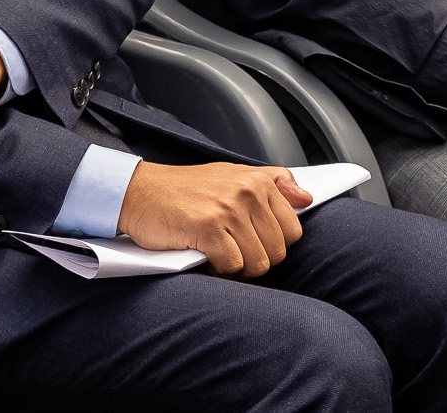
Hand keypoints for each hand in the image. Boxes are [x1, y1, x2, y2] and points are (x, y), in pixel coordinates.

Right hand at [117, 162, 309, 277]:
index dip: (273, 245)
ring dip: (238, 269)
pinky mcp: (208, 228)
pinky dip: (220, 271)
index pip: (292, 230)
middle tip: (232, 252)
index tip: (252, 243)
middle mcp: (246, 192)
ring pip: (257, 263)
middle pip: (276, 252)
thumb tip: (307, 198)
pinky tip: (206, 258)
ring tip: (219, 255)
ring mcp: (228, 209)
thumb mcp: (232, 176)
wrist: (139, 192)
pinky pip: (232, 266)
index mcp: (257, 181)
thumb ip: (273, 183)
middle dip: (255, 261)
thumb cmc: (185, 189)